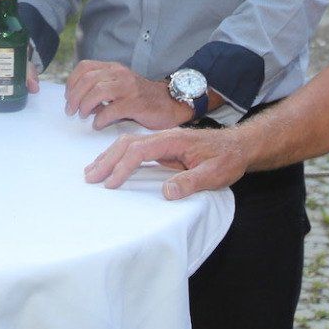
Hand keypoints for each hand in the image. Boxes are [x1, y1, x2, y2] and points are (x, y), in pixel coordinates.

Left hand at [65, 60, 190, 130]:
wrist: (170, 103)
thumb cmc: (141, 98)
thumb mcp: (120, 86)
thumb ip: (101, 90)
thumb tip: (79, 102)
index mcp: (114, 68)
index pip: (85, 67)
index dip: (72, 82)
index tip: (69, 97)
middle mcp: (120, 74)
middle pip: (88, 80)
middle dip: (75, 96)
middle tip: (71, 111)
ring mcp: (129, 88)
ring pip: (97, 91)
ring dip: (85, 105)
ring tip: (84, 116)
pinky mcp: (136, 104)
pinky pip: (112, 110)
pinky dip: (100, 119)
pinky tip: (98, 124)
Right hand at [84, 126, 248, 199]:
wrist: (238, 146)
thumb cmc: (227, 159)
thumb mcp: (214, 174)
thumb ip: (191, 182)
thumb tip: (166, 192)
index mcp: (174, 140)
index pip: (141, 150)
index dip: (123, 166)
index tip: (111, 183)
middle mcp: (164, 137)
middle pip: (128, 143)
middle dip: (107, 159)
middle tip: (90, 177)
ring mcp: (163, 141)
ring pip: (129, 143)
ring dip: (109, 156)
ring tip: (92, 171)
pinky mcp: (163, 147)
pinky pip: (135, 148)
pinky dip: (119, 156)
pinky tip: (111, 165)